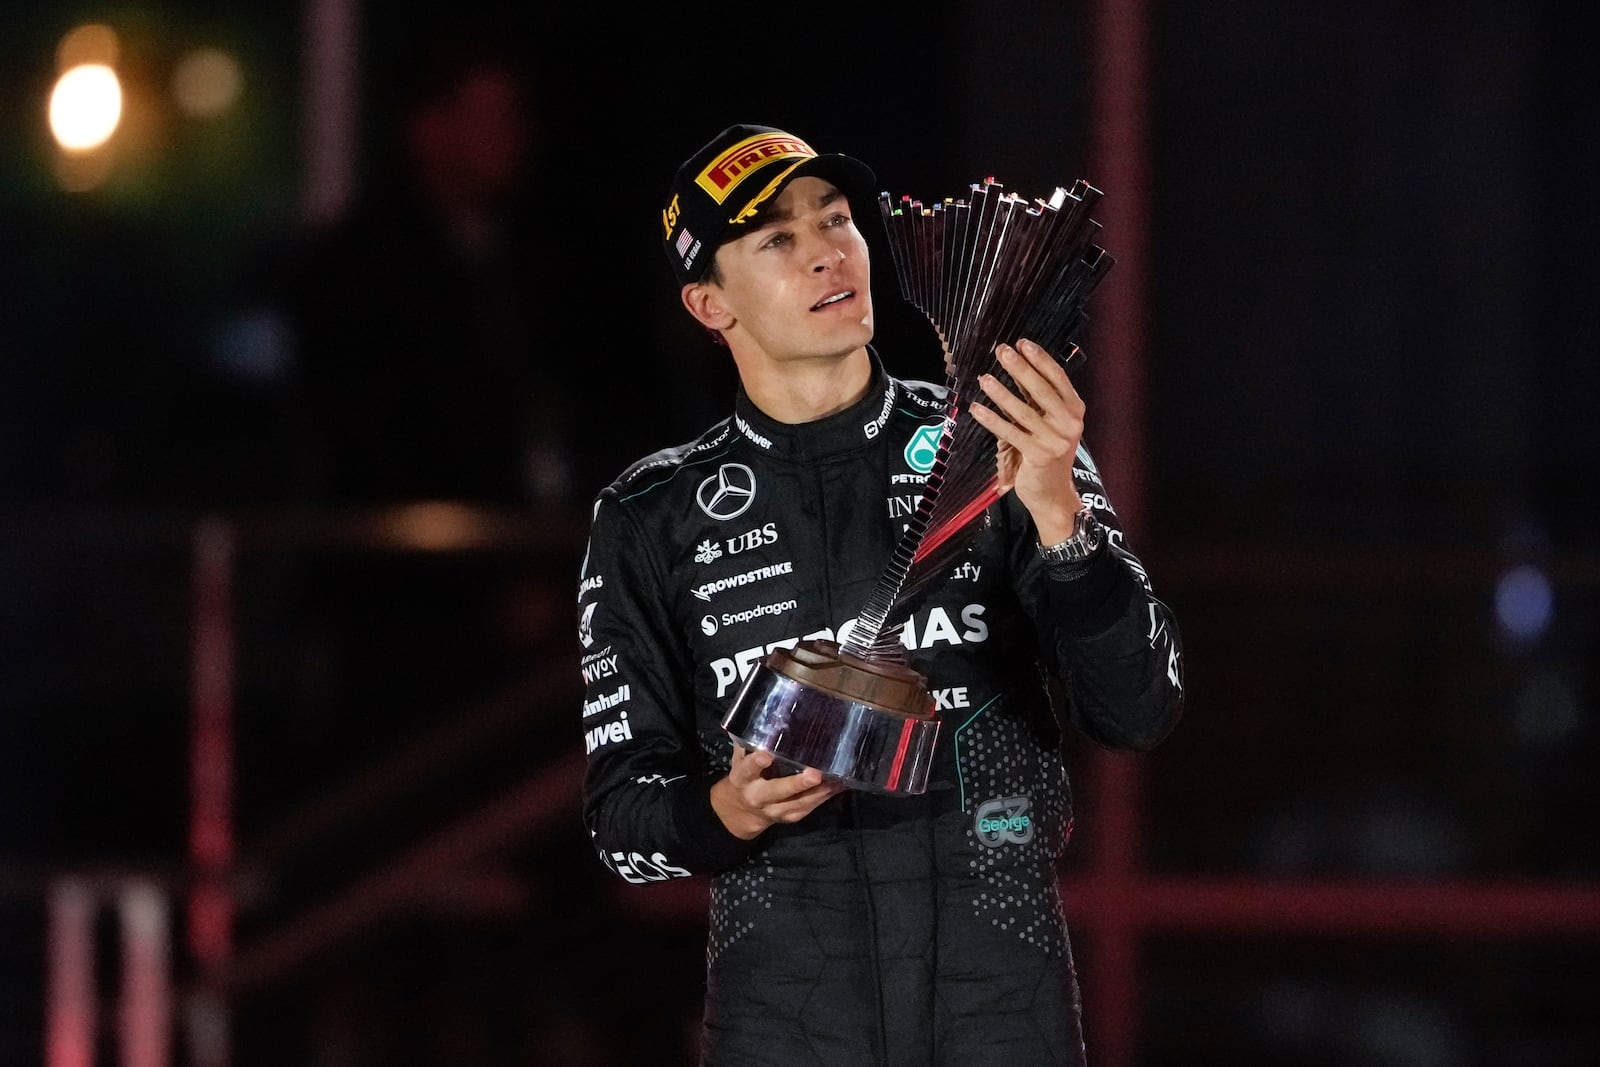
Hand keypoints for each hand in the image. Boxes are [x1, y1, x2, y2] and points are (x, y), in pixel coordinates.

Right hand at [710, 741, 841, 839]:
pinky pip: (809, 807)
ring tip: (837, 778)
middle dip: (797, 784)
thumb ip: (749, 742)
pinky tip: (838, 785)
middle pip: (778, 791)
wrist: (742, 812)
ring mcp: (775, 810)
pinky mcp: (791, 817)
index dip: (756, 763)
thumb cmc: (745, 777)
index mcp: (743, 779)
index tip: (767, 756)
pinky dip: (825, 796)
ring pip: (799, 802)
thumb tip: (765, 717)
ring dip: (819, 791)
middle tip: (815, 775)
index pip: (748, 770)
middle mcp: (758, 796)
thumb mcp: (740, 760)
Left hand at [967, 338, 1085, 543]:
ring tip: (984, 377)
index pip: (1058, 379)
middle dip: (1020, 368)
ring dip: (1002, 393)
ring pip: (1024, 412)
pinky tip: (977, 408)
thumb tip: (1016, 366)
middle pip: (1041, 390)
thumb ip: (1036, 399)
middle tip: (1001, 351)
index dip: (1040, 359)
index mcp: (1075, 410)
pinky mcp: (1039, 456)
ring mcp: (1056, 440)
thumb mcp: (1048, 423)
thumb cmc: (1047, 454)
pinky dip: (992, 420)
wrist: (1053, 494)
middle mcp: (1070, 423)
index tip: (1022, 343)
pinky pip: (1011, 433)